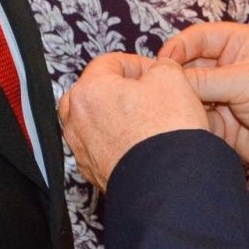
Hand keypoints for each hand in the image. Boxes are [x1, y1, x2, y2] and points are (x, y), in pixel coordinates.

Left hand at [59, 54, 208, 188]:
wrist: (169, 185)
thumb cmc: (166, 131)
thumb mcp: (171, 78)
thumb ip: (160, 66)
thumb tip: (159, 71)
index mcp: (88, 91)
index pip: (109, 63)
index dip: (137, 63)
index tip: (156, 72)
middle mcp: (77, 121)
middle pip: (95, 93)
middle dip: (120, 91)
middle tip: (148, 94)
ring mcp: (83, 151)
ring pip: (97, 123)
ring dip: (119, 118)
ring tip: (148, 121)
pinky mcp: (95, 174)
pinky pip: (104, 149)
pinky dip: (119, 143)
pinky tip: (143, 145)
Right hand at [159, 23, 248, 180]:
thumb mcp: (245, 81)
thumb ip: (203, 79)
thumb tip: (165, 77)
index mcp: (238, 43)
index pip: (197, 37)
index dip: (177, 48)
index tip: (160, 64)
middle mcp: (229, 66)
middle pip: (188, 66)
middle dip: (175, 79)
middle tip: (158, 91)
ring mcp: (224, 95)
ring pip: (189, 94)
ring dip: (182, 102)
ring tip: (174, 111)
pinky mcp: (222, 121)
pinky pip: (197, 118)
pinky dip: (191, 122)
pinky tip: (189, 126)